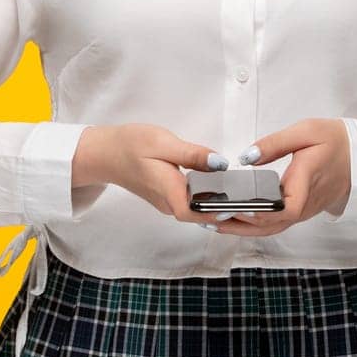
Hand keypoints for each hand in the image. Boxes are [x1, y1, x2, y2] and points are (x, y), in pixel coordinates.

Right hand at [74, 123, 227, 225]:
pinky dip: (205, 197)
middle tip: (250, 200)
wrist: (106, 153)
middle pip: (199, 213)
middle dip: (224, 209)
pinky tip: (220, 187)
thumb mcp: (163, 142)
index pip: (194, 212)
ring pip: (195, 209)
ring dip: (216, 204)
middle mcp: (167, 202)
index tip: (239, 206)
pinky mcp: (166, 196)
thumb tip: (220, 164)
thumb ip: (193, 154)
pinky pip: (189, 202)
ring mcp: (166, 201)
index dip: (217, 213)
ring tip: (242, 194)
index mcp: (167, 189)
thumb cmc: (130, 145)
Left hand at [213, 118, 351, 237]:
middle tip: (208, 217)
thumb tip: (246, 157)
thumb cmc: (335, 141)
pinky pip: (274, 224)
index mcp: (306, 182)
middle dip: (238, 224)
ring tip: (211, 221)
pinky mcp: (299, 211)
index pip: (285, 209)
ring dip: (241, 228)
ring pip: (270, 228)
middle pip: (270, 225)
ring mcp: (302, 211)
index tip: (238, 209)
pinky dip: (252, 225)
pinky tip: (232, 219)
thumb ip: (275, 143)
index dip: (261, 213)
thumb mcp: (307, 131)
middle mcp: (304, 204)